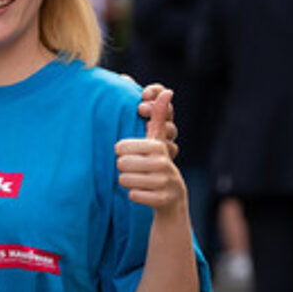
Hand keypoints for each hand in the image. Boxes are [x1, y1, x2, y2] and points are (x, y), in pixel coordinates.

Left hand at [117, 96, 186, 216]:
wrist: (172, 197)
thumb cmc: (157, 163)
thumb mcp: (157, 140)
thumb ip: (159, 115)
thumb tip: (168, 91)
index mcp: (158, 146)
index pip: (120, 147)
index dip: (121, 152)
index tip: (131, 154)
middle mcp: (164, 163)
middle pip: (121, 164)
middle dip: (124, 168)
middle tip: (134, 170)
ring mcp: (164, 182)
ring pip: (124, 180)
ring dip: (128, 182)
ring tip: (139, 180)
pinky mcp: (162, 199)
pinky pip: (133, 195)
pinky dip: (134, 195)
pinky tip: (144, 192)